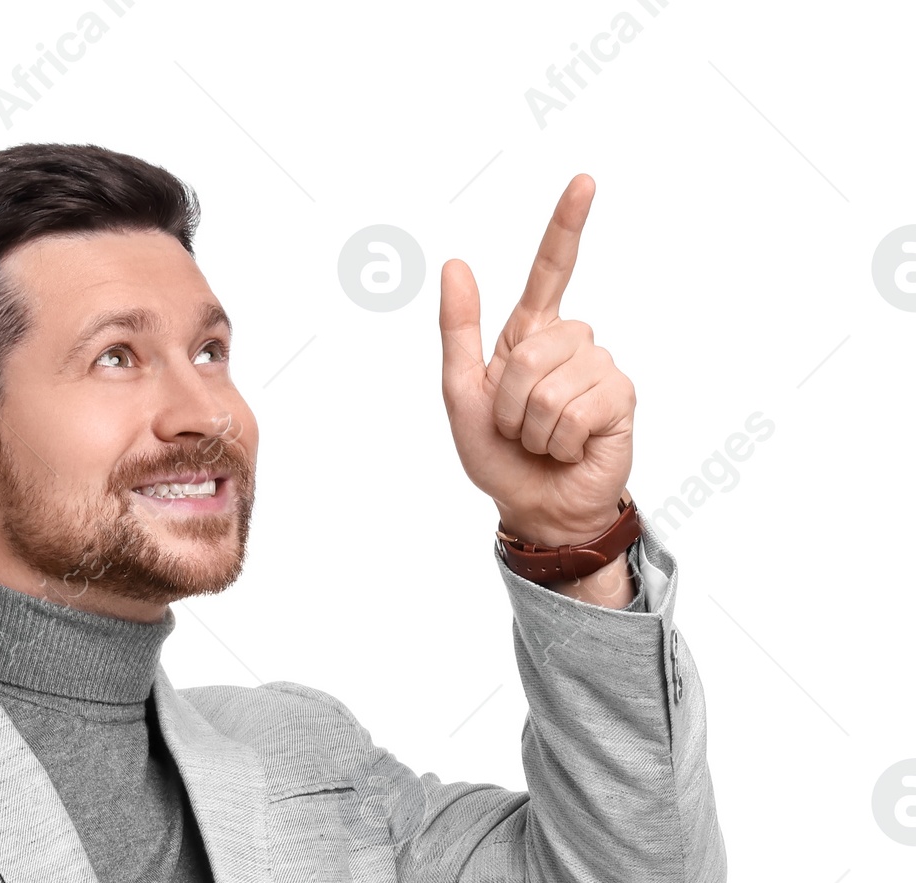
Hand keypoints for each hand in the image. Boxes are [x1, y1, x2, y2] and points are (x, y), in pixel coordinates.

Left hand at [439, 172, 634, 548]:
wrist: (533, 507)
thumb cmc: (499, 456)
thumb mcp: (461, 394)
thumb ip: (459, 331)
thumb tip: (456, 264)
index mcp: (532, 335)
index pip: (551, 270)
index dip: (566, 226)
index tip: (584, 182)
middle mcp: (571, 343)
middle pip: (533, 350)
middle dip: (510, 402)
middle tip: (517, 428)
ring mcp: (600, 369)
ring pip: (553, 384)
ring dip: (533, 427)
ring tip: (542, 441)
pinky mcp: (620, 399)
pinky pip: (577, 410)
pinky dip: (558, 441)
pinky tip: (567, 449)